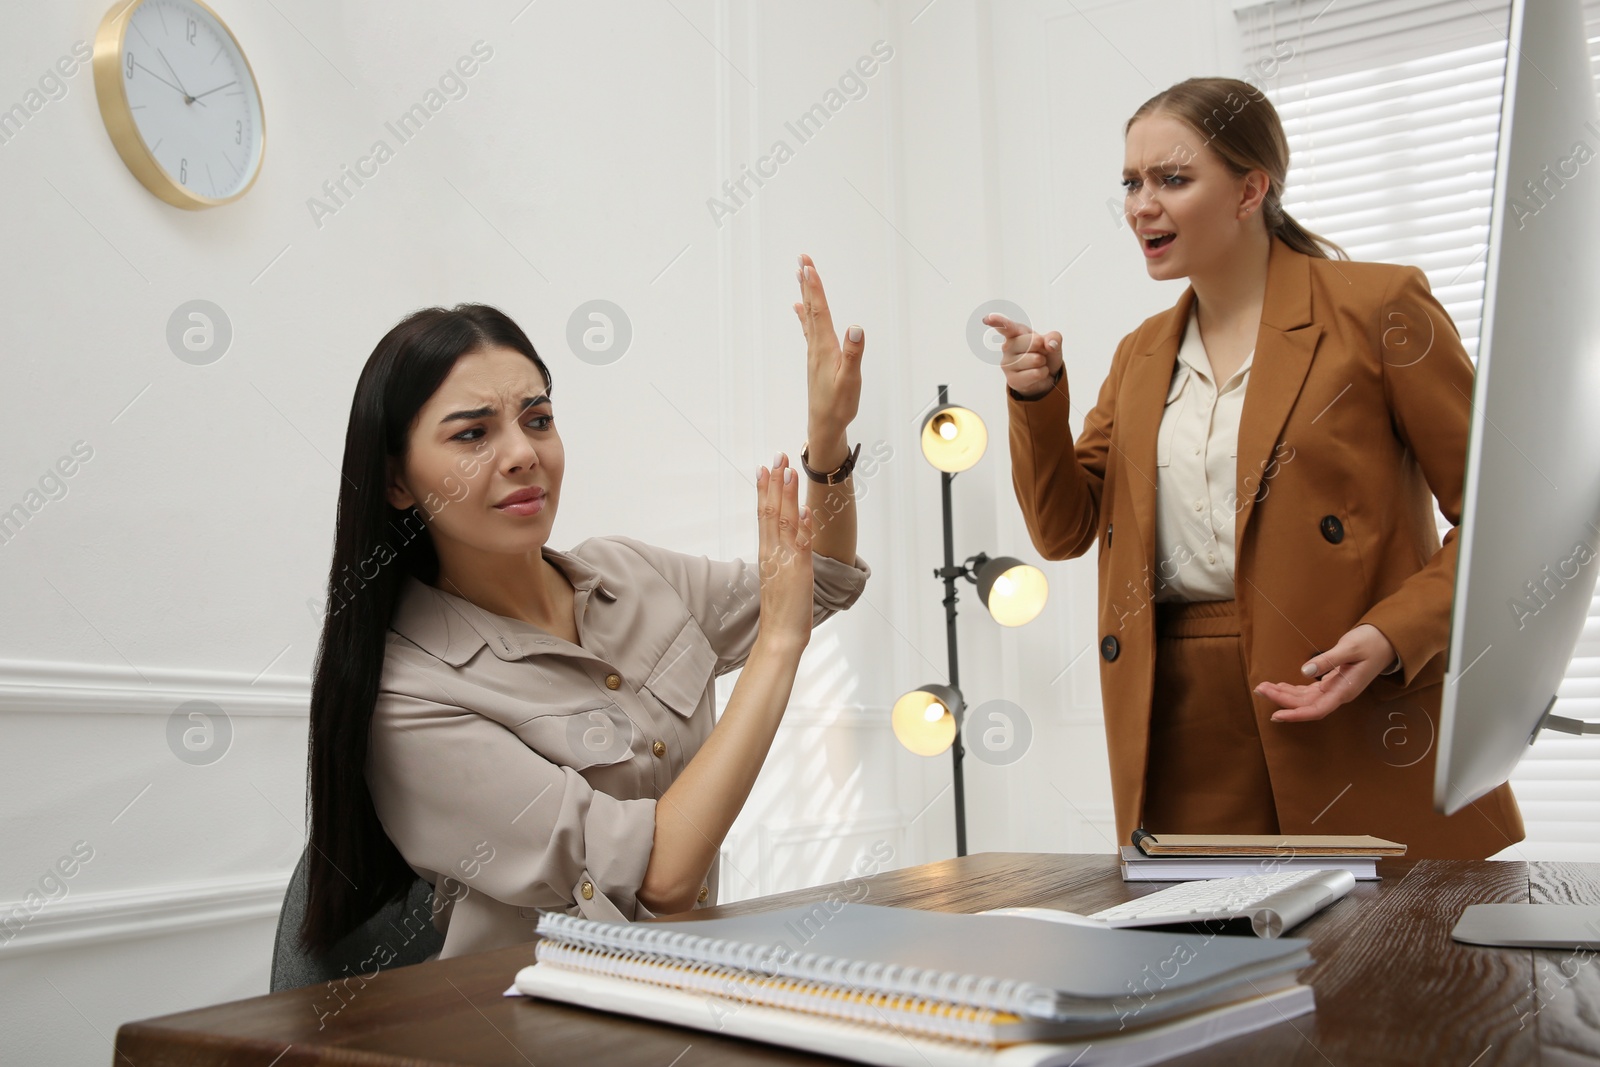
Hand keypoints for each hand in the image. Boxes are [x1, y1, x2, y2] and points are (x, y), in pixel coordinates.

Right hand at [755, 454, 814, 648]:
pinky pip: (802, 545)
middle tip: (777, 456)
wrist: (779, 636)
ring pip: (784, 522)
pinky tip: (807, 509)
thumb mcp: (778, 575)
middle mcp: (772, 552)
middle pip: (771, 511)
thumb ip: (779, 555)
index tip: (764, 467)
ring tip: (788, 471)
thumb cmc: (781, 609)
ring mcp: (785, 561)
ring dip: (787, 496)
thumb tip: (786, 537)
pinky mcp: (799, 572)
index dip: (764, 490)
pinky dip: (804, 527)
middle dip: (774, 482)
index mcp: (766, 553)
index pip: (763, 514)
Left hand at [794, 255, 863, 450]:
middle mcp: (817, 346)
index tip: (808, 265)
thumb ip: (853, 354)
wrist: (824, 426)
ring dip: (806, 294)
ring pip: (809, 315)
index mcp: (825, 347)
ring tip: (801, 276)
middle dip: (807, 282)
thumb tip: (855, 328)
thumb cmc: (838, 405)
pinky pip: (809, 328)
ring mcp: (815, 351)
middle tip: (802, 260)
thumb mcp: (850, 380)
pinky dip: (805, 314)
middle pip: (811, 308)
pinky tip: (799, 309)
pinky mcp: (817, 358)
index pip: (819, 311)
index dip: (815, 287)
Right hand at [983, 313, 1063, 398]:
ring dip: (1043, 363)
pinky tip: (1036, 374)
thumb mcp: (1053, 342)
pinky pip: (1036, 373)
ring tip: (1037, 364)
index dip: (998, 322)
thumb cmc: (1044, 353)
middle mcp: (1007, 346)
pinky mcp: (1011, 380)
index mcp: (1015, 332)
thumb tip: (1049, 345)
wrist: (1044, 375)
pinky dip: (1043, 373)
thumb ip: (1054, 337)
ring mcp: (1007, 364)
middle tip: (1039, 352)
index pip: (1006, 327)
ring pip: (1036, 360)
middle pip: (1033, 342)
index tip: (988, 319)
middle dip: (1043, 348)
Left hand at [1255, 624, 1397, 722]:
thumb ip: (1329, 660)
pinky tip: (1279, 686)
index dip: (1296, 714)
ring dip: (1284, 694)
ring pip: (1305, 699)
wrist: (1386, 641)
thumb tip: (1306, 671)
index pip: (1316, 710)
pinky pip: (1309, 692)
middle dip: (1281, 700)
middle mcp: (1338, 694)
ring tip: (1263, 687)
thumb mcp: (1350, 648)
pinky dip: (1293, 689)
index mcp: (1344, 691)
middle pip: (1306, 705)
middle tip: (1259, 689)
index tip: (1276, 715)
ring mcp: (1335, 690)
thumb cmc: (1370, 643)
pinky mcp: (1332, 683)